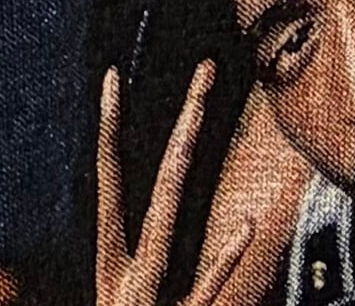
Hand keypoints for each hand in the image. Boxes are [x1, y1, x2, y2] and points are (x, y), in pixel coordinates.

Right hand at [97, 56, 314, 305]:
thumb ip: (141, 281)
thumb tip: (164, 250)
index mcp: (115, 266)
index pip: (108, 183)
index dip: (109, 130)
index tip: (111, 80)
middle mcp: (133, 272)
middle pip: (161, 182)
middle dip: (183, 126)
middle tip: (205, 72)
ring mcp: (154, 296)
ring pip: (166, 212)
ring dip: (181, 159)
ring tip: (198, 112)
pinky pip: (206, 287)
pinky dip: (224, 257)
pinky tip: (246, 226)